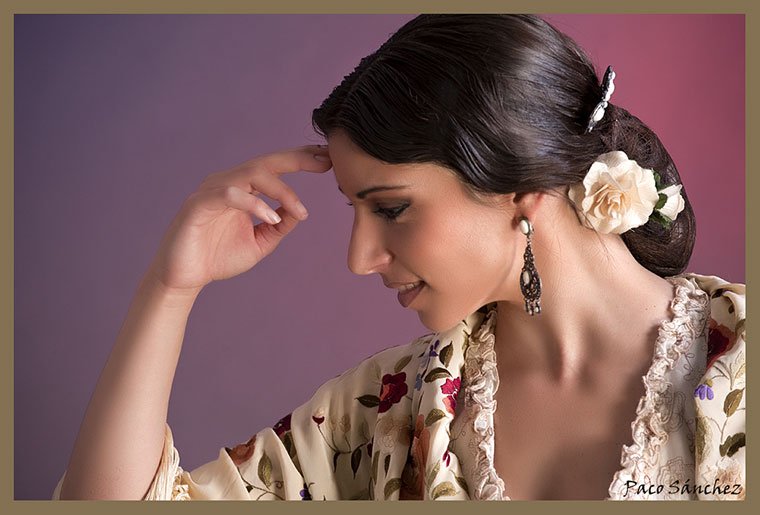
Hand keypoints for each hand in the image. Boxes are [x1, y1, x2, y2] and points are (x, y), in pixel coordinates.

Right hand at [146, 145, 331, 293]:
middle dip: (297, 159)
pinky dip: (254, 204)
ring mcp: (212, 190)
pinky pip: (230, 194)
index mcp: (243, 189)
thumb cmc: (218, 257)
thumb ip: (279, 226)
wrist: (184, 278)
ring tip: (300, 211)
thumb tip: (299, 212)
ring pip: (251, 174)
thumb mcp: (260, 242)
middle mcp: (228, 183)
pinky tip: (270, 219)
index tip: (328, 159)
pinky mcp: (198, 204)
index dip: (301, 160)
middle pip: (266, 162)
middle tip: (324, 161)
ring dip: (281, 190)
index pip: (274, 167)